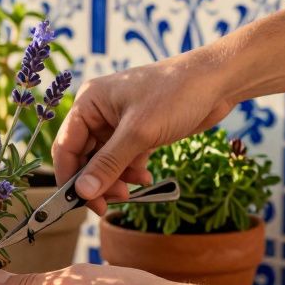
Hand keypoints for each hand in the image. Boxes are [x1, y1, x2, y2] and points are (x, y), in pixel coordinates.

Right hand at [53, 54, 235, 213]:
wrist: (218, 81)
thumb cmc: (175, 94)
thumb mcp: (139, 133)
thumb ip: (108, 165)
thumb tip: (82, 193)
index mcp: (89, 102)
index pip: (66, 146)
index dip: (70, 177)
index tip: (81, 203)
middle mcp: (99, 112)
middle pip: (84, 157)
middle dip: (97, 181)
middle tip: (113, 201)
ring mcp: (119, 122)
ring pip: (105, 161)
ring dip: (116, 179)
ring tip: (133, 189)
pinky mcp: (139, 131)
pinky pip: (124, 159)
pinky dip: (131, 172)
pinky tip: (145, 178)